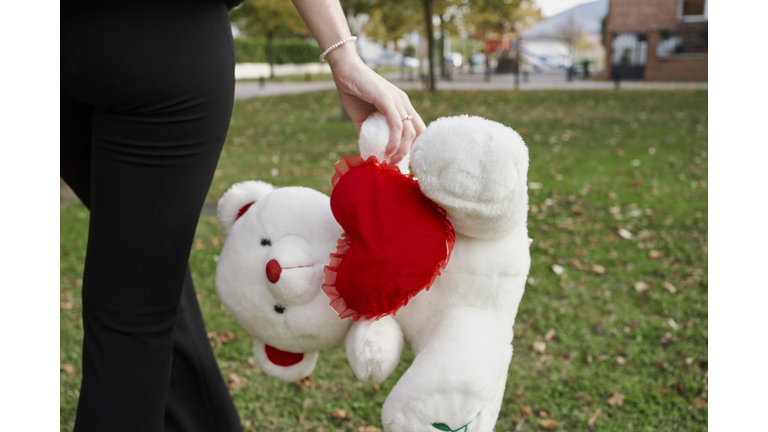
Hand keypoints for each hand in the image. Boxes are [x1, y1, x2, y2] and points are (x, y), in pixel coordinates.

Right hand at [326, 43, 425, 165]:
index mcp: (401, 106)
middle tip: (398, 167)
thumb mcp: (364, 118)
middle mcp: (404, 103)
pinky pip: (396, 124)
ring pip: (408, 132)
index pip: (417, 130)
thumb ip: (369, 134)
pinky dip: (394, 141)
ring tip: (390, 163)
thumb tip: (370, 153)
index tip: (404, 163)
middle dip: (411, 153)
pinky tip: (387, 152)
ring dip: (401, 151)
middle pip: (418, 133)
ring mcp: (398, 101)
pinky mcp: (387, 100)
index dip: (413, 148)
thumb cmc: (353, 91)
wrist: (344, 71)